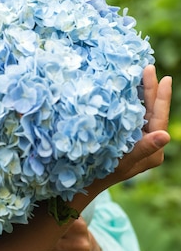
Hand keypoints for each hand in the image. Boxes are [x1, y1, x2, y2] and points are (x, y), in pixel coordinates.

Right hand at [83, 65, 171, 200]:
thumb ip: (145, 148)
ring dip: (140, 92)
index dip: (161, 98)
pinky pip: (130, 114)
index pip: (159, 120)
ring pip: (142, 110)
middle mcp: (147, 143)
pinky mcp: (123, 134)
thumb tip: (166, 136)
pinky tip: (125, 86)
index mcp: (153, 151)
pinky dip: (128, 99)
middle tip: (148, 68)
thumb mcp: (125, 162)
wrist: (84, 182)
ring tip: (140, 72)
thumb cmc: (103, 173)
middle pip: (152, 112)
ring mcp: (135, 138)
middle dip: (150, 90)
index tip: (163, 78)